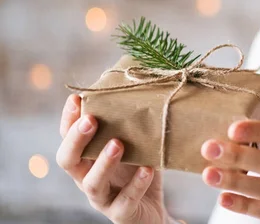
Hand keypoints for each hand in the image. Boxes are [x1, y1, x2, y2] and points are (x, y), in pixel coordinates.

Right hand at [56, 94, 167, 223]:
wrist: (153, 212)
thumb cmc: (140, 171)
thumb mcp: (135, 145)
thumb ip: (129, 124)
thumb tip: (136, 87)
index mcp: (86, 159)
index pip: (68, 138)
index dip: (68, 119)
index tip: (77, 98)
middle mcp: (87, 178)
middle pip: (68, 161)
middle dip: (76, 140)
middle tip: (91, 120)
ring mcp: (102, 199)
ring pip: (92, 184)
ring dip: (103, 163)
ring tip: (117, 144)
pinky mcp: (121, 214)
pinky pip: (125, 201)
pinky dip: (136, 184)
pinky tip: (147, 169)